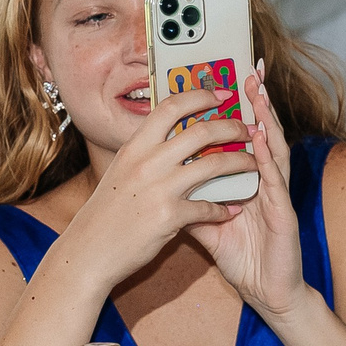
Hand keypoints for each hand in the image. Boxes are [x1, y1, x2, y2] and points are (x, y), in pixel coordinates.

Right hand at [59, 85, 257, 285]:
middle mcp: (147, 161)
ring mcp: (159, 188)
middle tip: (248, 130)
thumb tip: (173, 133)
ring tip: (255, 165)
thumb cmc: (108, 211)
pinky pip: (209, 206)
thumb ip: (146, 151)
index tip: (222, 95)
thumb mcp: (121, 170)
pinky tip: (232, 210)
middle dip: (232, 127)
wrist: (90, 250)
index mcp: (135, 146)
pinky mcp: (169, 216)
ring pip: (214, 164)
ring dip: (241, 163)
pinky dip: (224, 208)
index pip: (171, 106)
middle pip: (201, 131)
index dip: (200, 96)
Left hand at [190, 63, 307, 318]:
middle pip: (262, 134)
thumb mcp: (208, 228)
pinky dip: (267, 158)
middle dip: (257, 102)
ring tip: (258, 94)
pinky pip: (275, 182)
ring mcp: (277, 197)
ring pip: (273, 150)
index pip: (244, 139)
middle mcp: (265, 183)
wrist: (267, 294)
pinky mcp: (284, 215)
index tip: (227, 82)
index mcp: (249, 182)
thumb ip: (191, 204)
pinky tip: (260, 140)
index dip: (239, 110)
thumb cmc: (244, 260)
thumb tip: (164, 185)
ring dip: (267, 120)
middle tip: (250, 72)